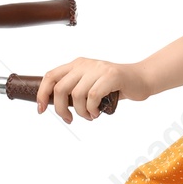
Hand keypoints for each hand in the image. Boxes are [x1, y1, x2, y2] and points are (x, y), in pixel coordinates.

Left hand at [36, 58, 150, 122]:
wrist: (141, 79)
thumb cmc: (115, 86)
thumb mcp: (91, 84)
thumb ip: (75, 90)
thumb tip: (56, 105)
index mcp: (77, 64)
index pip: (50, 76)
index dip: (42, 94)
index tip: (41, 110)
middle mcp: (85, 64)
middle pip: (60, 88)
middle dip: (60, 109)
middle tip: (69, 119)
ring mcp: (98, 69)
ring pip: (76, 95)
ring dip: (80, 112)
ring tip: (89, 116)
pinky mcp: (111, 76)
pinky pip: (92, 97)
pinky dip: (92, 109)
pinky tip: (97, 113)